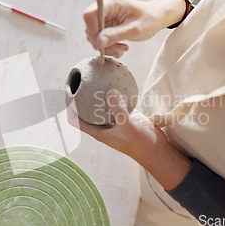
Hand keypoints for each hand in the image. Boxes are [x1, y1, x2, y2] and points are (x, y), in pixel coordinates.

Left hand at [67, 89, 191, 189]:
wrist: (157, 149)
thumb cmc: (140, 144)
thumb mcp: (128, 127)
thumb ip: (119, 110)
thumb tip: (110, 91)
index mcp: (98, 131)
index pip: (76, 120)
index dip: (69, 108)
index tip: (67, 93)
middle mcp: (104, 124)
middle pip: (87, 109)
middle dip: (82, 96)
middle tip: (80, 79)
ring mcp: (115, 118)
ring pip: (103, 103)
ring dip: (99, 92)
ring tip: (96, 75)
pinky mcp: (127, 114)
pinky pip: (119, 100)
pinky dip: (117, 92)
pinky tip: (118, 78)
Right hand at [83, 0, 185, 57]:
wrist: (154, 18)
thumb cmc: (148, 19)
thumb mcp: (134, 30)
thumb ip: (116, 35)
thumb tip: (99, 42)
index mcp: (111, 1)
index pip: (90, 14)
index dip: (92, 31)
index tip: (101, 45)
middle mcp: (104, 5)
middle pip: (90, 26)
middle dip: (102, 42)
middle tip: (117, 51)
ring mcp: (103, 14)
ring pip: (94, 34)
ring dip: (106, 46)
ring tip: (121, 49)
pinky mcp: (104, 23)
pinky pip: (99, 37)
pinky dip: (108, 45)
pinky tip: (119, 47)